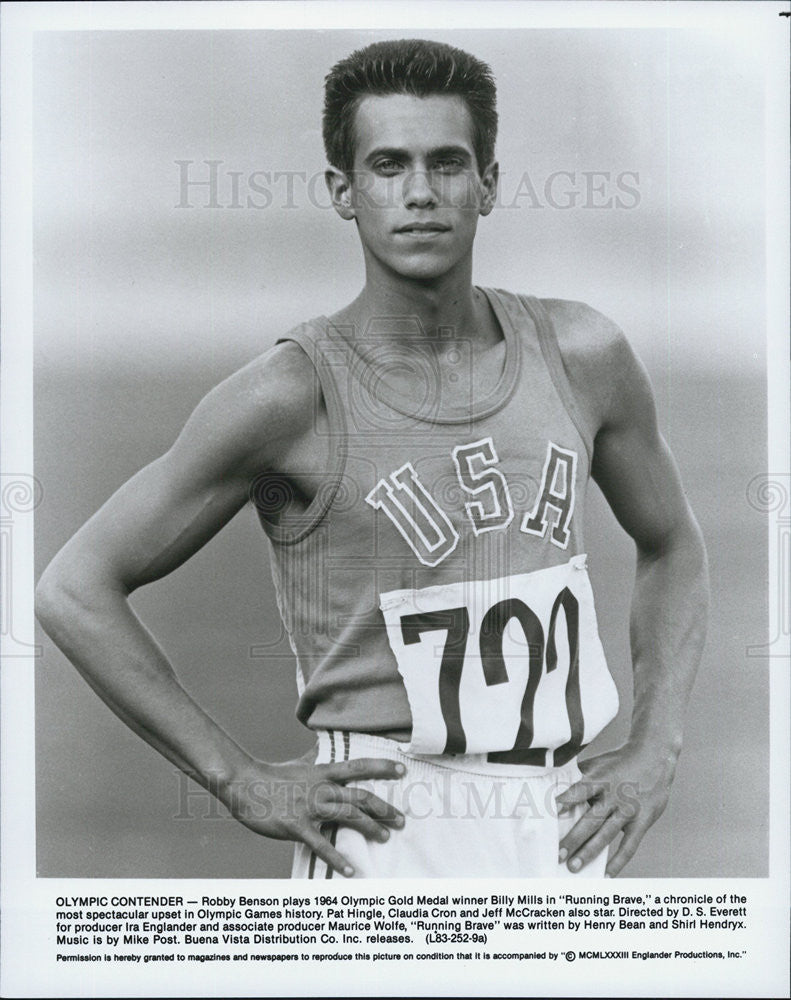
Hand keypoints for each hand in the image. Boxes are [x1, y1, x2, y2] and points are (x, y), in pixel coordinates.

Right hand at [216, 752, 405, 876]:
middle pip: (360, 796)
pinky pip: (321, 844)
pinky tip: (351, 870)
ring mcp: (309, 808)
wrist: (245, 786)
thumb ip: (317, 758)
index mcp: (322, 773)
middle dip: (384, 808)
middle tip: (402, 820)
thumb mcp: (299, 764)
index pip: (358, 767)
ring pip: (347, 816)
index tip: (403, 770)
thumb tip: (327, 746)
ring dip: (370, 828)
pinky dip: (337, 858)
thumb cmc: (272, 776)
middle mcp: (320, 789)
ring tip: (386, 838)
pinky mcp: (296, 826)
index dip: (382, 768)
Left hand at [555, 740, 678, 876]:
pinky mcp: (642, 821)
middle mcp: (614, 796)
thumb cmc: (618, 762)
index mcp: (600, 779)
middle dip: (574, 838)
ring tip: (574, 867)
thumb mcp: (597, 764)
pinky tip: (606, 875)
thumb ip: (578, 777)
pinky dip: (618, 862)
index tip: (551, 812)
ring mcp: (629, 810)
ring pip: (607, 835)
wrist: (654, 757)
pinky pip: (629, 846)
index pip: (580, 790)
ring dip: (590, 852)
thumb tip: (550, 786)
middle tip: (558, 855)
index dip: (566, 800)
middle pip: (591, 819)